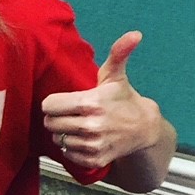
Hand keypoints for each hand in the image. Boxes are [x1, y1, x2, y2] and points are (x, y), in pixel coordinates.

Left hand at [41, 30, 162, 169]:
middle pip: (50, 123)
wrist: (144, 129)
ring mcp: (93, 144)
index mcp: (91, 102)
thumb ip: (118, 53)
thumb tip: (135, 34)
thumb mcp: (117, 75)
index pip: (49, 105)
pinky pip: (68, 154)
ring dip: (63, 133)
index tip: (62, 101)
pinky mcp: (94, 159)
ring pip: (58, 139)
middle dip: (55, 117)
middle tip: (68, 113)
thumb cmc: (124, 99)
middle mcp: (91, 125)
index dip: (53, 102)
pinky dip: (71, 148)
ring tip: (77, 125)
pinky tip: (83, 139)